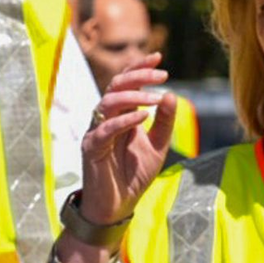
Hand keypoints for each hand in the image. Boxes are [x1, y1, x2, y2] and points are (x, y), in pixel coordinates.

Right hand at [79, 53, 176, 226]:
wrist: (117, 207)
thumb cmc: (133, 176)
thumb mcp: (157, 147)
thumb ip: (165, 123)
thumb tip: (172, 94)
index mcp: (120, 115)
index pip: (126, 83)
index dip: (139, 67)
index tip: (158, 56)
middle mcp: (105, 119)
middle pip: (115, 85)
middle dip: (138, 76)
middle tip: (162, 74)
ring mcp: (96, 132)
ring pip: (107, 102)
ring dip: (132, 96)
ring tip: (155, 99)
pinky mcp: (91, 148)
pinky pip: (105, 129)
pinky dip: (124, 121)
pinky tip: (144, 117)